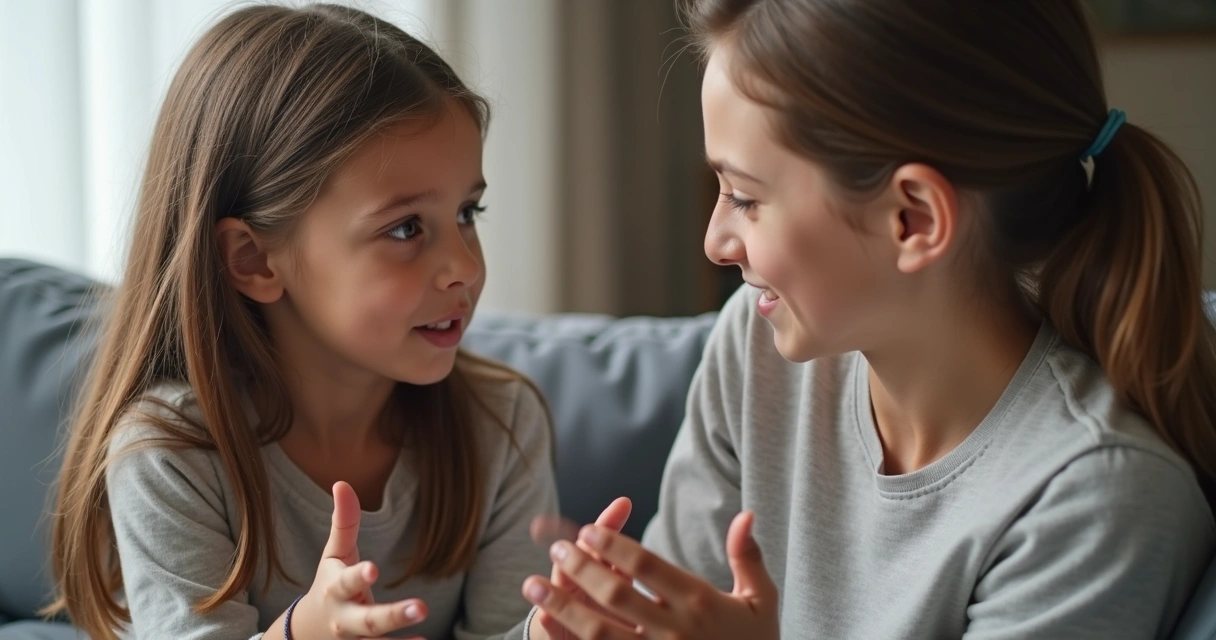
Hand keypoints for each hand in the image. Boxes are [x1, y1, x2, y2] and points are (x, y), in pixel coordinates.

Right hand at [291, 481, 427, 639]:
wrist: (308, 632)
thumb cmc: (330, 584)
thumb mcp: (334, 555)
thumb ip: (343, 523)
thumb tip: (342, 483)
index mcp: (336, 589)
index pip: (347, 582)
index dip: (359, 576)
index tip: (373, 569)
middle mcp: (345, 618)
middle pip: (368, 620)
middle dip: (393, 615)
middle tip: (422, 607)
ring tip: (424, 631)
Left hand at [523, 511, 778, 639]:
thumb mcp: (761, 603)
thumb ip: (748, 557)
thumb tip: (745, 514)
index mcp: (701, 603)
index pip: (647, 566)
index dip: (613, 545)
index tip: (588, 530)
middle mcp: (676, 632)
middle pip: (615, 595)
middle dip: (580, 568)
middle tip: (555, 549)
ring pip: (598, 631)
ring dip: (561, 605)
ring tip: (532, 584)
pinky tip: (545, 624)